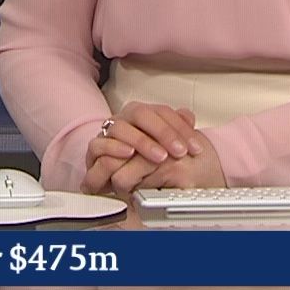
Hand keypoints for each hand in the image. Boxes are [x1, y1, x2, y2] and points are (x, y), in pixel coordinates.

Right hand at [81, 102, 210, 196]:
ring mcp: (108, 133)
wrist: (117, 177)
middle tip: (180, 152)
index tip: (195, 147)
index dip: (181, 127)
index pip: (162, 111)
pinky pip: (98, 144)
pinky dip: (114, 148)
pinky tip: (130, 154)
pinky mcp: (94, 150)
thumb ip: (176, 130)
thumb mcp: (165, 148)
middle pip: (141, 113)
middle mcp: (124, 119)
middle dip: (163, 132)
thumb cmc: (144, 161)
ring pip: (120, 127)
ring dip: (142, 141)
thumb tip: (189, 117)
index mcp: (142, 115)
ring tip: (160, 157)